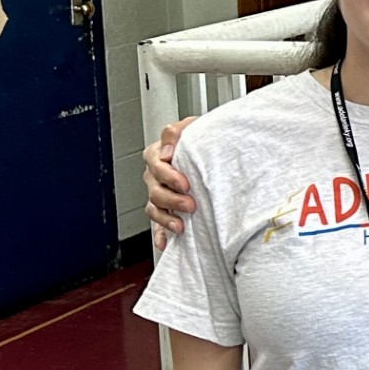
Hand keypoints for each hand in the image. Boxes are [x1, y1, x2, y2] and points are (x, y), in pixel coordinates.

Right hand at [144, 117, 198, 250]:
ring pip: (154, 208)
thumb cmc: (202, 140)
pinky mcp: (166, 209)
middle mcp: (155, 176)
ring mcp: (159, 194)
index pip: (155, 163)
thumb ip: (178, 131)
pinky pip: (157, 224)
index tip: (185, 182)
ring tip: (181, 225)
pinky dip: (160, 234)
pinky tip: (165, 243)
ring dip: (166, 218)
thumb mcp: (193, 127)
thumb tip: (167, 148)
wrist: (214, 152)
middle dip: (172, 199)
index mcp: (159, 155)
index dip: (168, 174)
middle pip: (154, 190)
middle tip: (190, 204)